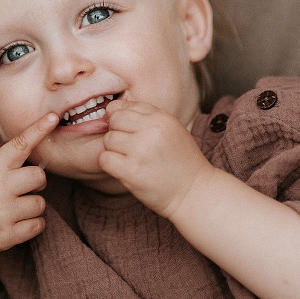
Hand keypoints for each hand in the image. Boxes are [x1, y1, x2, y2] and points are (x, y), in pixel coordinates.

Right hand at [0, 111, 59, 260]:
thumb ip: (2, 159)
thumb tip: (32, 148)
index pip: (19, 145)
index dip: (38, 129)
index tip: (53, 117)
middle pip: (39, 176)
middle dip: (36, 181)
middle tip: (24, 186)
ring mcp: (2, 214)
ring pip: (40, 203)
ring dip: (33, 204)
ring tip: (16, 206)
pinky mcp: (6, 236)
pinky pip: (38, 225)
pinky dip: (33, 223)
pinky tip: (18, 221)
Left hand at [99, 96, 212, 217]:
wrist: (194, 192)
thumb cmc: (181, 162)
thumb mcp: (171, 129)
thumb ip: (147, 116)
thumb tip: (113, 110)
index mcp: (161, 118)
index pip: (123, 106)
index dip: (117, 117)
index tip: (122, 129)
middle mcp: (151, 131)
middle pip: (113, 121)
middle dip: (115, 132)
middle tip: (126, 146)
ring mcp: (141, 151)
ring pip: (107, 140)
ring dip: (113, 150)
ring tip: (128, 159)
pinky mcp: (132, 172)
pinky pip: (105, 159)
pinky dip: (109, 165)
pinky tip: (122, 169)